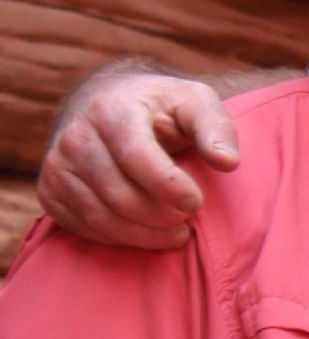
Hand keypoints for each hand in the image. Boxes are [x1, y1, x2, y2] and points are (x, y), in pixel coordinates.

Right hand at [36, 61, 238, 247]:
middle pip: (119, 194)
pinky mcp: (50, 191)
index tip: (196, 203)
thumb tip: (228, 162)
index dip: (168, 186)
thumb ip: (216, 128)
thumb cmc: (161, 106)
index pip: (136, 157)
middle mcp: (76, 137)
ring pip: (100, 217)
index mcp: (112, 110)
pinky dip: (119, 237)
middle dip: (161, 216)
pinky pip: (84, 227)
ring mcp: (57, 166)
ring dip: (143, 234)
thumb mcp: (194, 101)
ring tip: (177, 232)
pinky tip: (146, 231)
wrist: (105, 103)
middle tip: (190, 220)